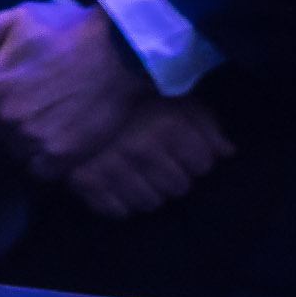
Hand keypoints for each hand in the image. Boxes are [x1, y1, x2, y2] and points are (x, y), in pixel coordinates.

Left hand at [0, 0, 153, 176]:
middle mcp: (4, 116)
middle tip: (42, 99)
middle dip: (12, 114)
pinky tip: (62, 140)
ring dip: (28, 138)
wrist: (122, 52)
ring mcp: (32, 138)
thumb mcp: (18, 17)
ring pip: (16, 148)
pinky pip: (39, 169)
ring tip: (54, 118)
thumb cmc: (70, 30)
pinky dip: (46, 160)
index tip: (22, 83)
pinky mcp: (60, 156)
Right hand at [45, 94, 232, 219]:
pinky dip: (118, 203)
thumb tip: (227, 153)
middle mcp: (142, 150)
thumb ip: (205, 122)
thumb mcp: (172, 95)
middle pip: (178, 188)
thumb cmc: (129, 91)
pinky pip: (113, 211)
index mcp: (167, 126)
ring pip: (149, 203)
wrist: (68, 85)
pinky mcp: (83, 181)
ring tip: (138, 174)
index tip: (182, 150)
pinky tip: (116, 185)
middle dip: (174, 176)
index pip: (202, 165)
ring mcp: (111, 168)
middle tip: (159, 162)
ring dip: (148, 192)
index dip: (196, 158)